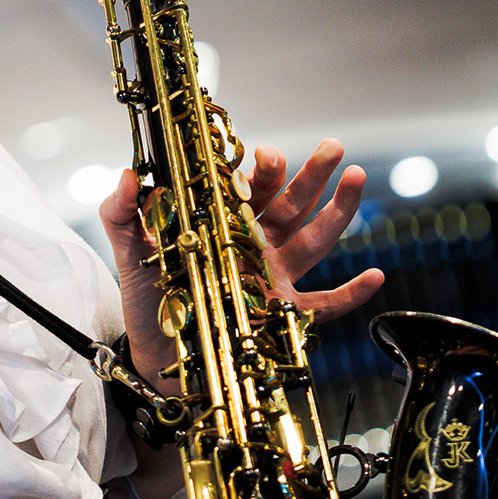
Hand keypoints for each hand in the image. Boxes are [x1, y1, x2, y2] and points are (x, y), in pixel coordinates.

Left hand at [101, 140, 384, 387]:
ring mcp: (272, 278)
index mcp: (223, 221)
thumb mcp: (128, 248)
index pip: (248, 186)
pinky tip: (376, 276)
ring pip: (313, 239)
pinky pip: (324, 306)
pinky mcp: (281, 317)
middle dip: (312, 174)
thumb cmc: (146, 293)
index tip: (266, 156)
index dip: (261, 169)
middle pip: (290, 203)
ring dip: (338, 211)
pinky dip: (352, 294)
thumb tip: (128, 174)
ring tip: (357, 177)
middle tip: (334, 147)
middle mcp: (254, 244)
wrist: (156, 351)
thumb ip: (121, 211)